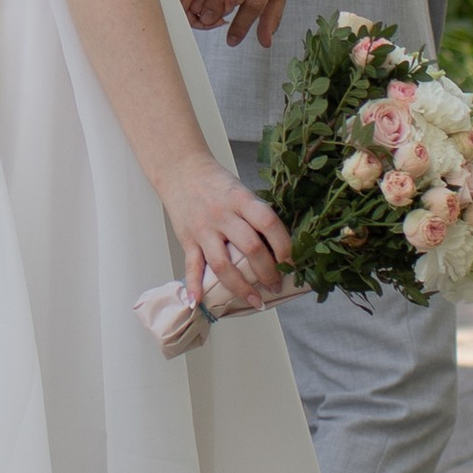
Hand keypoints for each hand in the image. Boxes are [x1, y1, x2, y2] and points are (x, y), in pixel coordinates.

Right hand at [161, 156, 293, 314]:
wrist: (180, 170)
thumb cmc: (216, 183)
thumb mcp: (242, 192)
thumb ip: (256, 216)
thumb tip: (278, 249)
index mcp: (241, 200)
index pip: (268, 223)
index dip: (284, 246)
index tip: (291, 264)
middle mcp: (223, 215)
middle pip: (250, 248)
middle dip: (268, 272)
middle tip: (276, 285)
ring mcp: (203, 229)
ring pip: (223, 264)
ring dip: (241, 288)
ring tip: (256, 301)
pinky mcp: (187, 239)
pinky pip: (192, 266)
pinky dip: (195, 286)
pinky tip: (201, 302)